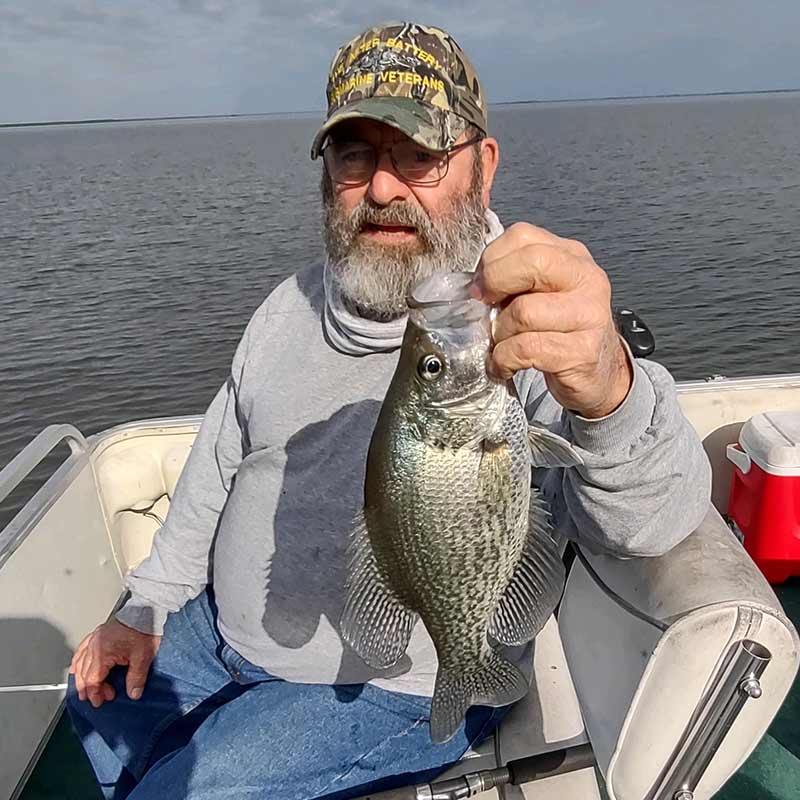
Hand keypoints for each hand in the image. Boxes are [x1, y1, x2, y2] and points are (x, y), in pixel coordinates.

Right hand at [70, 619, 160, 707]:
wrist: (145, 612)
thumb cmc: (143, 630)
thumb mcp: (143, 657)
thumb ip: (136, 677)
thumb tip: (133, 693)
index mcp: (103, 653)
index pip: (92, 679)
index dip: (95, 693)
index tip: (100, 701)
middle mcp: (95, 645)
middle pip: (84, 673)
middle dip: (88, 688)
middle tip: (96, 697)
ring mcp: (95, 639)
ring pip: (79, 662)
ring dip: (81, 677)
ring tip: (84, 687)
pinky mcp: (98, 634)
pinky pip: (81, 649)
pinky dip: (77, 661)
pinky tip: (76, 666)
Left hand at [472, 222, 631, 418]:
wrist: (595, 373)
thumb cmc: (557, 331)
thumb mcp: (539, 293)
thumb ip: (513, 278)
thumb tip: (476, 285)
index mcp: (571, 256)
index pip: (523, 236)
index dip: (492, 259)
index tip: (480, 285)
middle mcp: (587, 279)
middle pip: (532, 262)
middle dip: (495, 284)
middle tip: (485, 308)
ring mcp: (589, 315)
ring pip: (524, 312)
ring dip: (499, 332)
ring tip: (500, 343)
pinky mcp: (583, 351)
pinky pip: (527, 348)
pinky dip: (504, 359)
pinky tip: (504, 365)